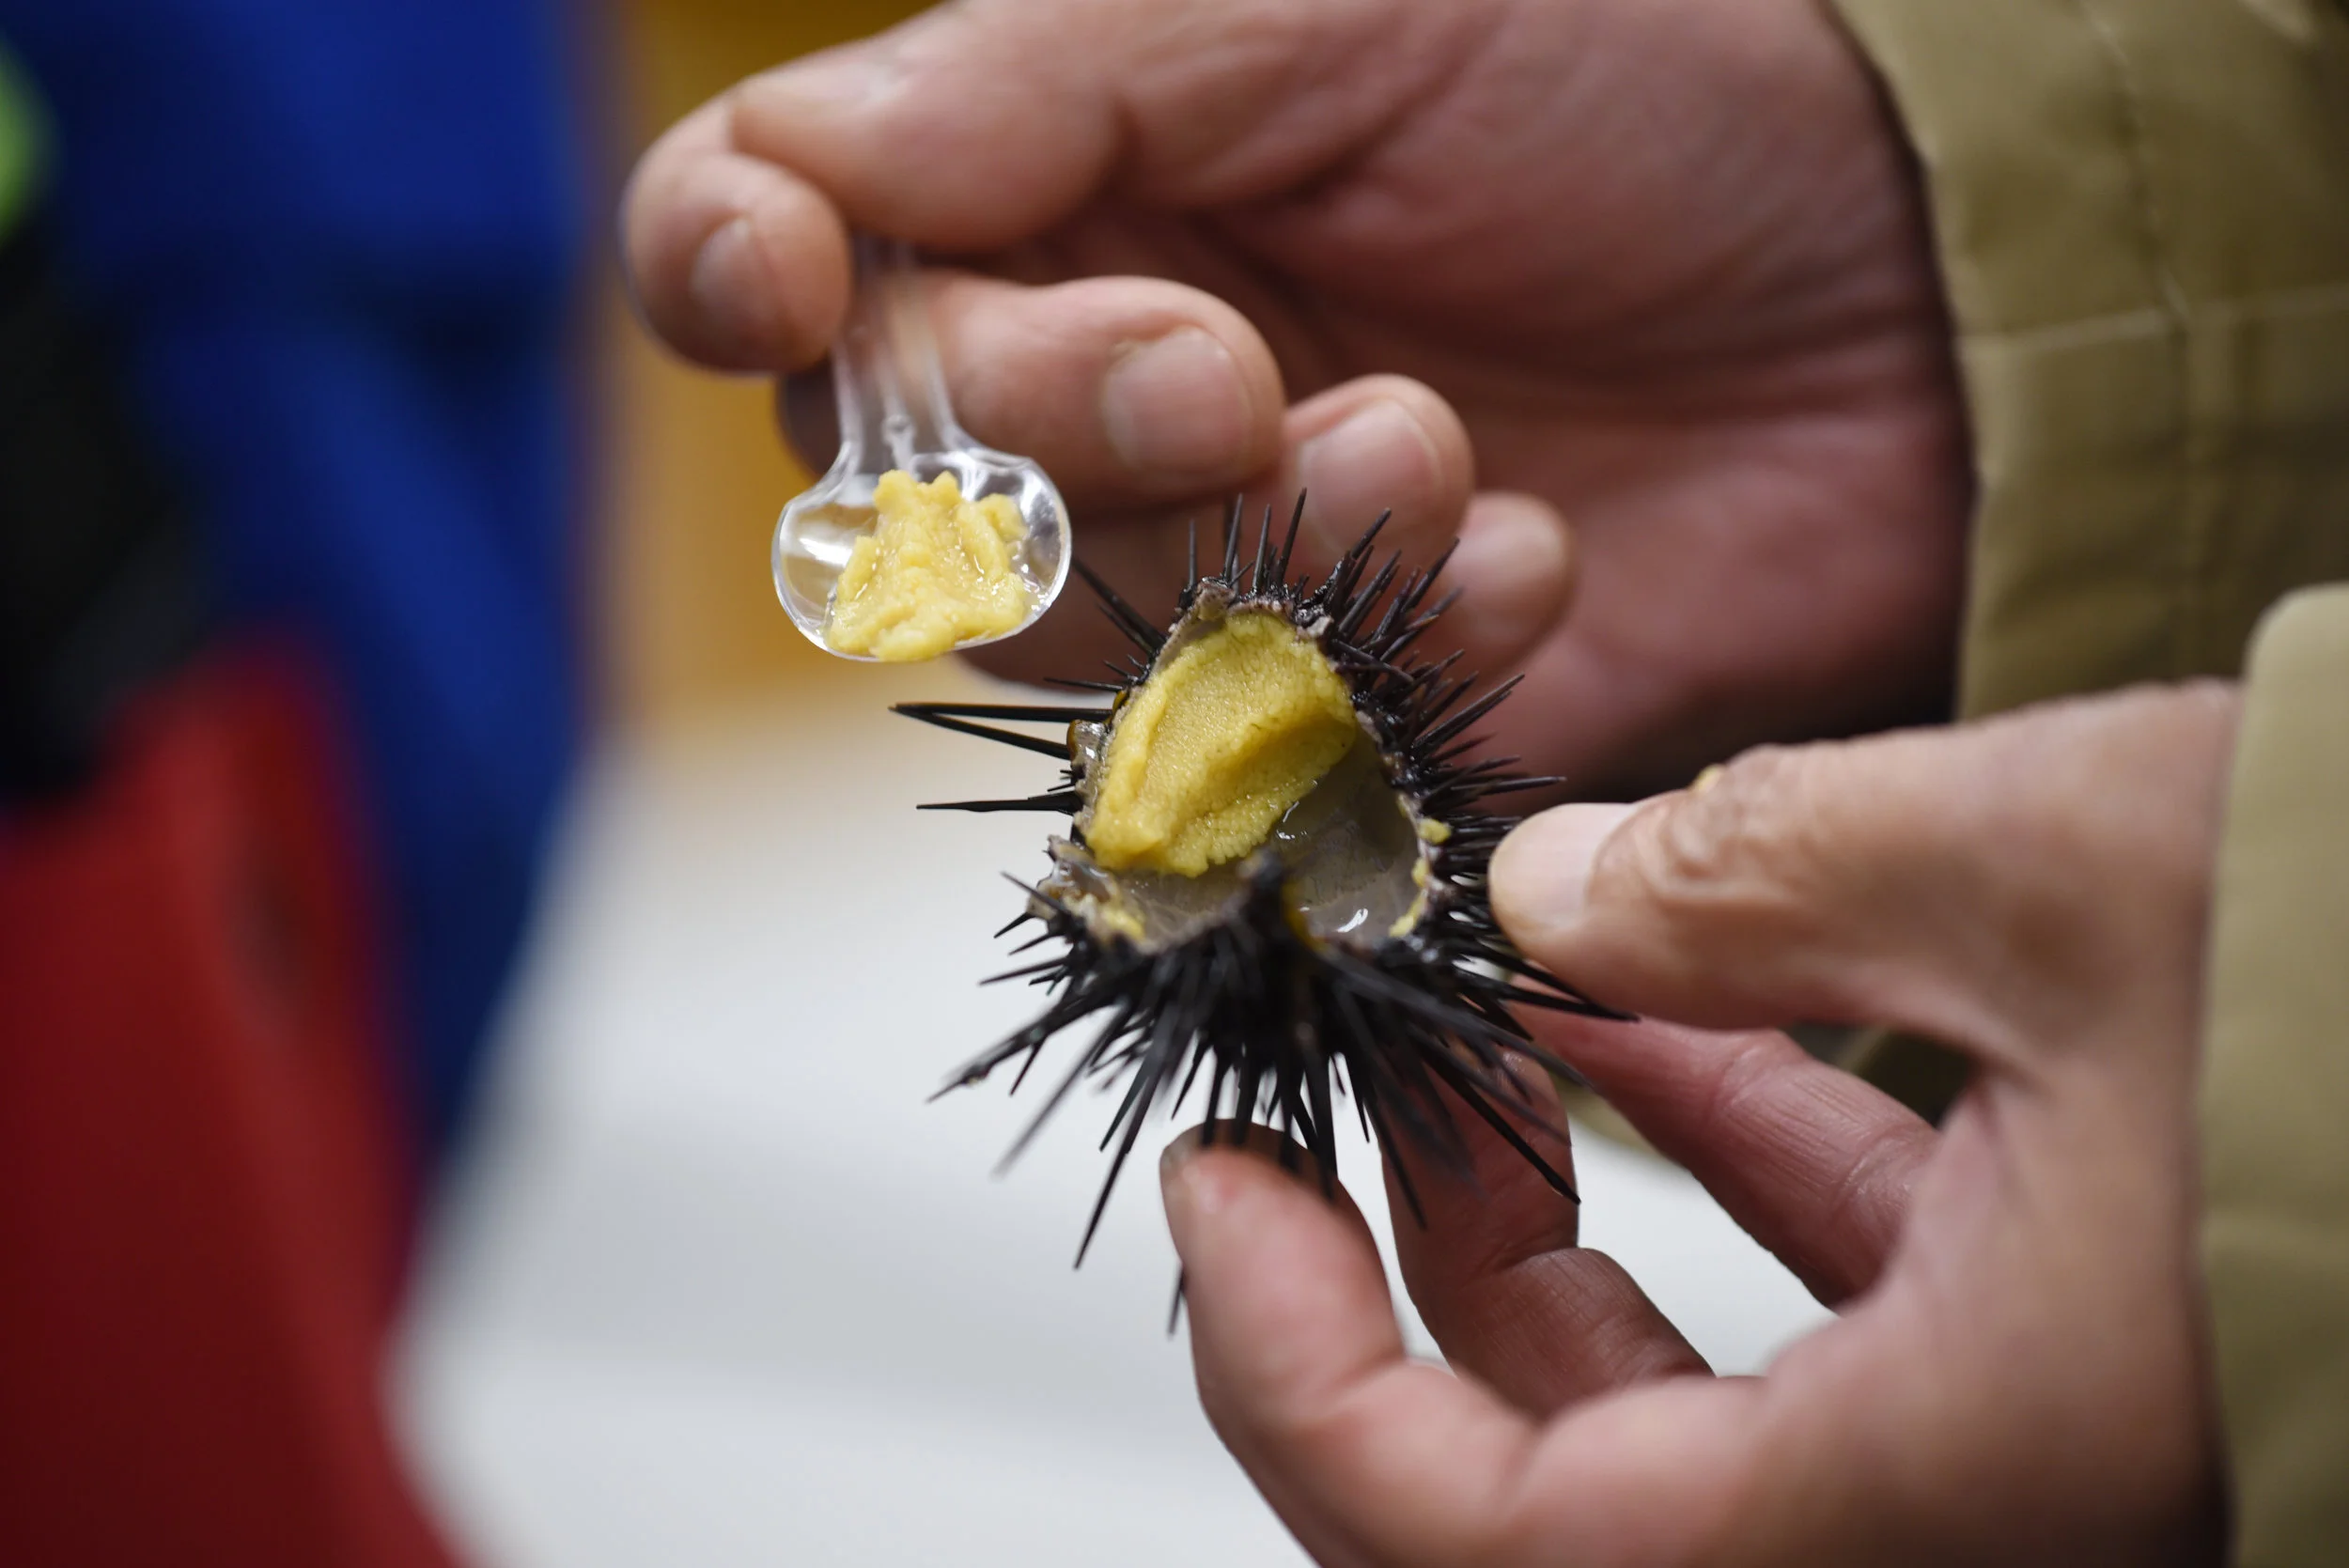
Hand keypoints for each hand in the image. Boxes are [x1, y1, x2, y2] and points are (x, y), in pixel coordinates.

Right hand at [621, 0, 1969, 795]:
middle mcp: (1094, 382)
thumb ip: (1027, 88)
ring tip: (1438, 455)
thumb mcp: (1309, 9)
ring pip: (1066, 641)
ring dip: (1235, 558)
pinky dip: (1384, 659)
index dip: (739, 275)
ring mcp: (1215, 557)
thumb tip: (780, 189)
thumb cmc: (1639, 77)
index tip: (786, 282)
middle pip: (903, 489)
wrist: (1915, 276)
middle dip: (1048, 447)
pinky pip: (1260, 750)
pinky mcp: (1341, 704)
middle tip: (1228, 375)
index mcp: (1049, 182)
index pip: (779, 248)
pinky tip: (1529, 558)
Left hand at [1160, 684, 2236, 1564]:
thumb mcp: (2053, 870)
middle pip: (1560, 1493)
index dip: (1301, 1380)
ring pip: (1690, 1411)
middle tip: (1332, 1096)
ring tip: (1478, 1024)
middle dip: (1407, 1290)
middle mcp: (1984, 1516)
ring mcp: (2033, 1452)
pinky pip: (1838, 1323)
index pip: (1489, 1543)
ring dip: (1552, 1229)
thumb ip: (1747, 877)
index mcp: (1962, 1477)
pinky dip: (1727, 1179)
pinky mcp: (2089, 1355)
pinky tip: (1669, 1020)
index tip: (1215, 1198)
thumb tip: (1552, 887)